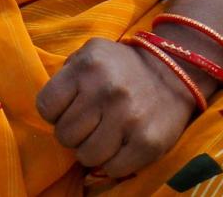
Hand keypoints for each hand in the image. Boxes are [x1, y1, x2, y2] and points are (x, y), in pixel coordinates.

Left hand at [36, 37, 196, 179]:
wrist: (176, 71)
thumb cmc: (123, 67)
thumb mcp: (92, 53)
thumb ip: (67, 74)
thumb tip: (49, 108)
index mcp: (89, 64)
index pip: (46, 106)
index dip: (57, 111)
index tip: (74, 106)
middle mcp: (107, 89)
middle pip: (64, 135)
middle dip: (77, 131)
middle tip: (95, 120)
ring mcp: (128, 117)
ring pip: (85, 156)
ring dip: (94, 148)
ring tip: (109, 131)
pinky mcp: (146, 142)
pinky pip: (111, 169)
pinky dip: (115, 160)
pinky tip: (125, 141)